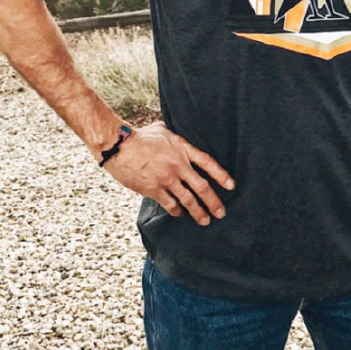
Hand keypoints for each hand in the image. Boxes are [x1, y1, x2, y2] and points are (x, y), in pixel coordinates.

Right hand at [104, 121, 234, 226]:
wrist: (119, 147)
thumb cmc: (140, 136)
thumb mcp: (163, 129)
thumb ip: (176, 136)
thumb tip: (182, 133)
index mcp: (182, 148)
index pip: (207, 162)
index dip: (221, 174)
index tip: (231, 185)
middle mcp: (178, 165)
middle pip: (202, 187)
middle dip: (213, 202)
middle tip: (221, 213)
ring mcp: (166, 179)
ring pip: (188, 200)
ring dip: (198, 212)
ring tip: (205, 220)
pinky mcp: (154, 189)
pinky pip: (170, 204)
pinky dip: (177, 211)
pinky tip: (181, 214)